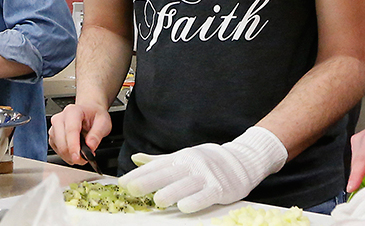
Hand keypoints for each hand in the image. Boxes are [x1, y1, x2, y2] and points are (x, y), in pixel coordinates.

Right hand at [49, 102, 111, 164]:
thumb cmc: (94, 115)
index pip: (71, 130)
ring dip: (69, 155)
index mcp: (73, 111)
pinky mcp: (53, 136)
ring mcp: (54, 127)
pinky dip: (65, 155)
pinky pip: (56, 149)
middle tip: (85, 159)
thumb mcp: (103, 122)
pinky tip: (74, 153)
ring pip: (58, 146)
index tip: (78, 157)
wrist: (89, 112)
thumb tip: (90, 146)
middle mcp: (60, 118)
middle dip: (73, 154)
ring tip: (82, 155)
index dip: (73, 146)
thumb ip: (97, 134)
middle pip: (62, 140)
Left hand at [118, 126, 287, 212]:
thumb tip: (136, 158)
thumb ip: (158, 160)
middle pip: (167, 174)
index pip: (156, 166)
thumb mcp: (182, 157)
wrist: (242, 160)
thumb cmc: (209, 162)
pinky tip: (185, 206)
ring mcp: (205, 176)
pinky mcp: (219, 188)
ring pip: (185, 185)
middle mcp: (190, 165)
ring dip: (171, 192)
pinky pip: (205, 195)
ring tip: (158, 200)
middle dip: (148, 181)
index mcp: (180, 159)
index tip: (123, 182)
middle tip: (132, 189)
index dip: (139, 175)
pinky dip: (195, 200)